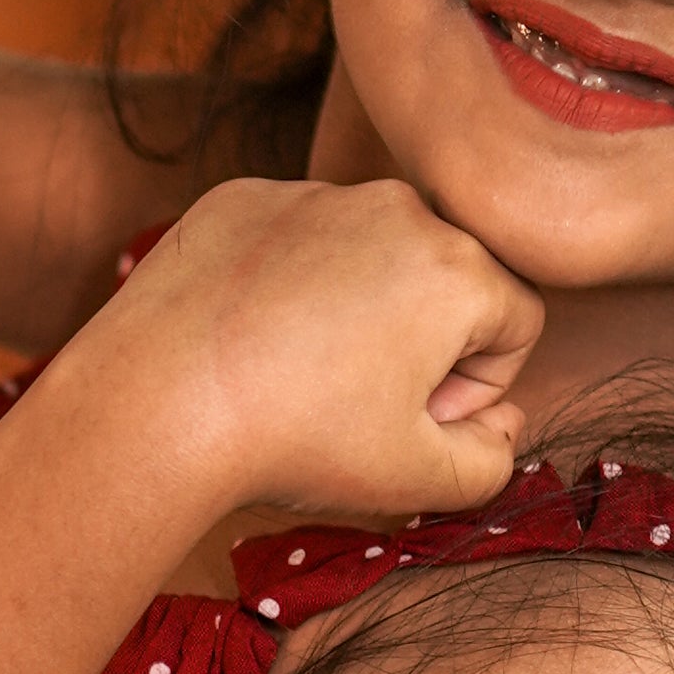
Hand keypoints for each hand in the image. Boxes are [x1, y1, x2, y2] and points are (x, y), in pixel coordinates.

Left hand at [105, 173, 542, 529]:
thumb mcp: (418, 480)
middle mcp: (395, 208)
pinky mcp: (245, 199)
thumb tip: (502, 424)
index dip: (478, 388)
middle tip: (356, 406)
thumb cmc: (297, 441)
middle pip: (444, 281)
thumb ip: (492, 460)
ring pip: (367, 256)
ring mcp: (315, 193)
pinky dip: (284, 287)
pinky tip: (246, 342)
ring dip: (354, 311)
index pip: (515, 323)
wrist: (158, 402)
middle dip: (421, 344)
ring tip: (294, 375)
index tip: (418, 421)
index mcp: (458, 268)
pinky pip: (293, 242)